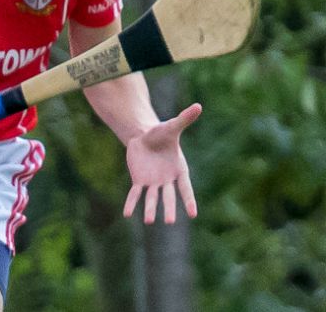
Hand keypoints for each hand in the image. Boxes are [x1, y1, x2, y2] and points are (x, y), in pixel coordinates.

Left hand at [123, 102, 201, 223]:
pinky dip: (132, 203)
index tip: (193, 214)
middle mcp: (167, 180)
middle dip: (168, 208)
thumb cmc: (161, 133)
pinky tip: (127, 214)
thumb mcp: (172, 126)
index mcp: (179, 170)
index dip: (189, 200)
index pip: (185, 188)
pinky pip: (135, 194)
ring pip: (152, 198)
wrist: (144, 136)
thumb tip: (199, 105)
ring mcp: (153, 182)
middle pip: (169, 197)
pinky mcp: (139, 181)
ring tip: (149, 221)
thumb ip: (185, 118)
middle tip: (169, 222)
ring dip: (150, 209)